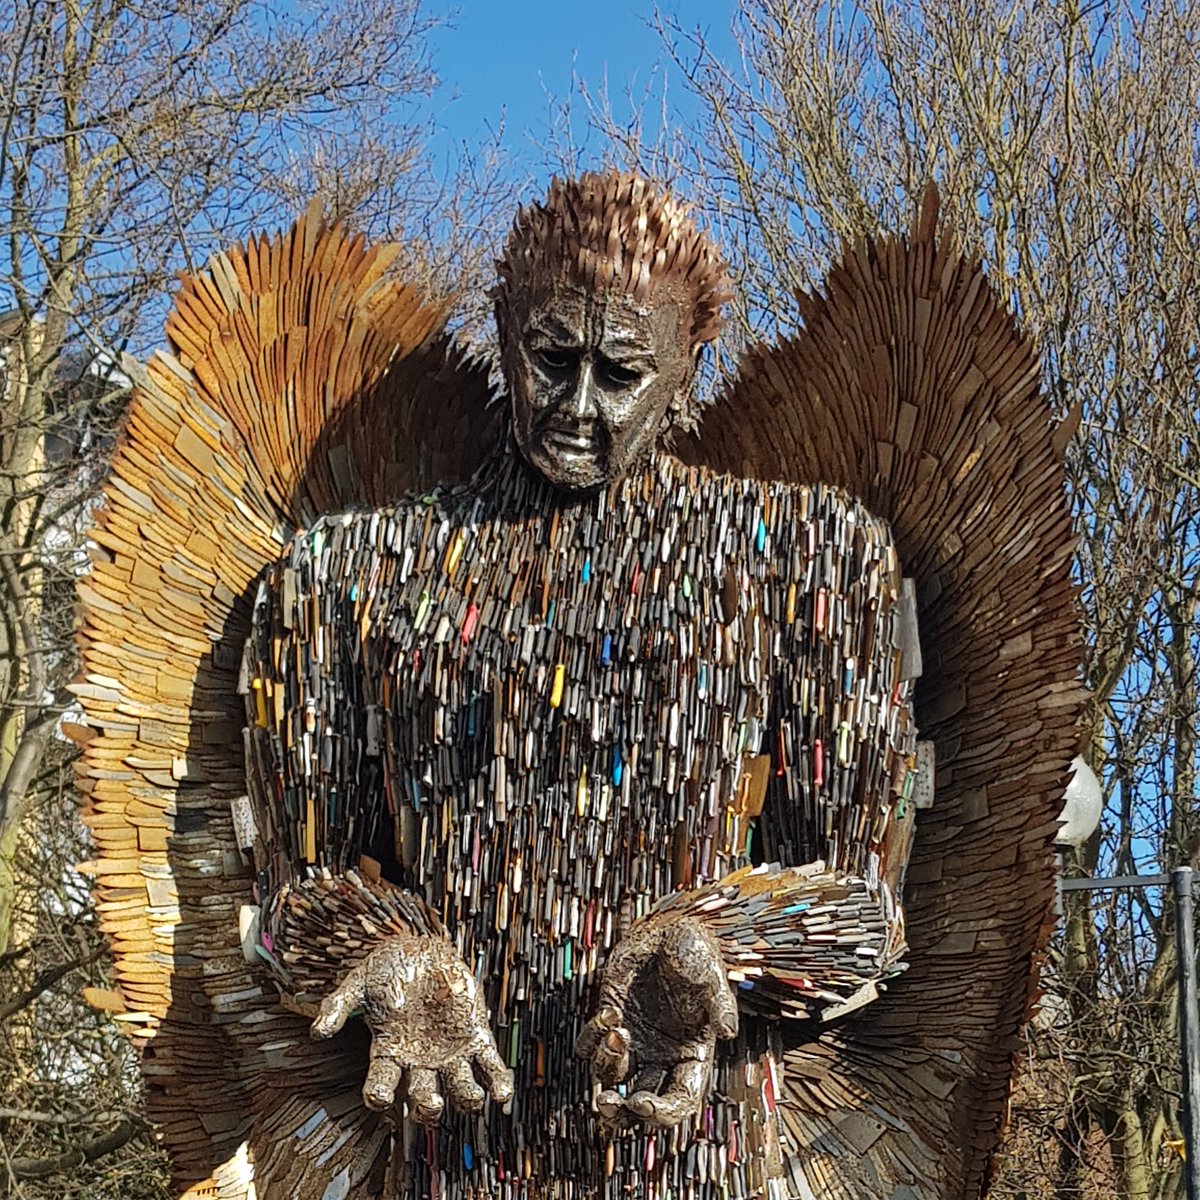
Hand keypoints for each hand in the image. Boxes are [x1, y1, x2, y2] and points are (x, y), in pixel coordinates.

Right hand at [311, 932, 512, 1122]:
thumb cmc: (387, 968)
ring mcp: (450, 1052)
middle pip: (423, 1097)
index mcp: (389, 1053)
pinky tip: (502, 1093)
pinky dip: (497, 1081)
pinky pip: (490, 1066)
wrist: (421, 948)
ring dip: (466, 1099)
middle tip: (431, 1104)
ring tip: (471, 1098)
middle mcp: (420, 1061)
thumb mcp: (359, 982)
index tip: (379, 1097)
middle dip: (427, 1107)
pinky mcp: (475, 1036)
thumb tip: (318, 1031)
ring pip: (460, 1089)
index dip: (380, 1096)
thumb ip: (338, 1005)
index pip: (382, 1086)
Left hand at [576, 914, 737, 1127]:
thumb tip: (728, 1031)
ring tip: (615, 1036)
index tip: (641, 1103)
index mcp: (691, 1055)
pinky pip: (591, 1045)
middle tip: (606, 1103)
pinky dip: (592, 1038)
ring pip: (612, 1077)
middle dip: (621, 1112)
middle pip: (640, 1103)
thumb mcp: (713, 976)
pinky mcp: (611, 1018)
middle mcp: (661, 1055)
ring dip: (607, 1067)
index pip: (680, 1100)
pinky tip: (608, 1013)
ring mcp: (634, 1039)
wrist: (669, 928)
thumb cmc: (696, 953)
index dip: (661, 1112)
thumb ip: (720, 1004)